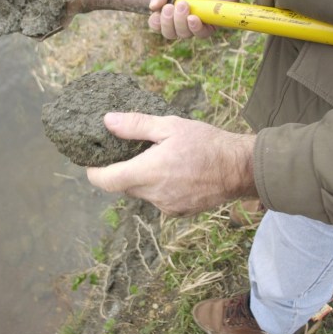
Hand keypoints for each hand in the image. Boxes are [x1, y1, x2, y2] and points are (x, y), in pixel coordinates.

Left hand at [86, 112, 257, 216]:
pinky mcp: (178, 212)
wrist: (241, 168)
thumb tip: (107, 121)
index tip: (91, 161)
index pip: (106, 180)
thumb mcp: (170, 125)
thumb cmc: (207, 143)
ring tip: (158, 158)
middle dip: (121, 170)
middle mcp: (154, 194)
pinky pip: (158, 199)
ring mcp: (166, 206)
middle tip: (129, 151)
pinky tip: (174, 172)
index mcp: (149, 172)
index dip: (94, 172)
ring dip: (142, 178)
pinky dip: (158, 187)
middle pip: (123, 186)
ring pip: (141, 193)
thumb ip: (136, 125)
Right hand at [149, 0, 244, 38]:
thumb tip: (152, 7)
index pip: (158, 24)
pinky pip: (200, 34)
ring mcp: (196, 23)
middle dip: (168, 22)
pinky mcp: (211, 25)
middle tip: (172, 6)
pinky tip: (193, 18)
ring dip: (180, 22)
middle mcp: (182, 19)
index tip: (161, 10)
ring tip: (185, 5)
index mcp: (170, 9)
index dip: (156, 22)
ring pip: (183, 34)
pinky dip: (194, 28)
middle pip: (169, 33)